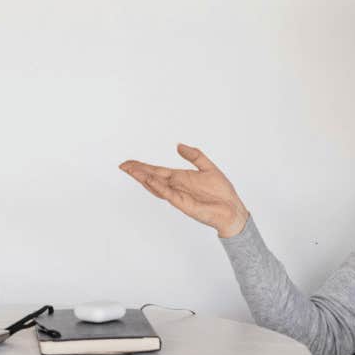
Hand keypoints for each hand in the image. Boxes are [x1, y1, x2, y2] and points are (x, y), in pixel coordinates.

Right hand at [119, 143, 250, 236]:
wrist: (232, 209)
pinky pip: (168, 193)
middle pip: (151, 177)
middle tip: (123, 166)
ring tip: (131, 171)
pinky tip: (149, 179)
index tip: (129, 162)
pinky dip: (158, 186)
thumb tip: (178, 145)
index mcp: (180, 178)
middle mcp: (176, 186)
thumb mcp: (208, 167)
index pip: (156, 170)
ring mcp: (177, 195)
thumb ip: (194, 155)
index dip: (142, 166)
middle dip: (137, 172)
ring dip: (143, 178)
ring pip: (156, 186)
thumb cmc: (222, 193)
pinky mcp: (183, 203)